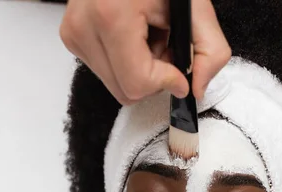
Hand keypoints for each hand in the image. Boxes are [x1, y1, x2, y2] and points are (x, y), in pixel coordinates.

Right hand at [60, 0, 230, 104]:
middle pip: (126, 91)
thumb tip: (196, 89)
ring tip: (150, 35)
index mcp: (112, 14)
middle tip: (165, 45)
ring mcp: (74, 32)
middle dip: (153, 77)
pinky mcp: (71, 36)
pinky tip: (135, 34)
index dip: (167, 82)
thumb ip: (210, 50)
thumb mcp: (194, 4)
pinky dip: (126, 62)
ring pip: (116, 86)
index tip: (180, 68)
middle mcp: (85, 25)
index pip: (137, 82)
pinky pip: (105, 73)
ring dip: (140, 70)